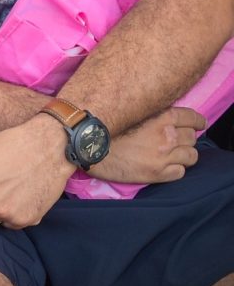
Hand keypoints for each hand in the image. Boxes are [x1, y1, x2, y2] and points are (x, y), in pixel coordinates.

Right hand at [89, 106, 204, 183]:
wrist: (88, 145)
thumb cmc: (105, 125)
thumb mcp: (129, 111)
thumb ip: (149, 111)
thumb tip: (161, 113)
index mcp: (161, 117)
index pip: (191, 118)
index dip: (197, 122)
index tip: (198, 124)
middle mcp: (167, 136)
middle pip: (192, 137)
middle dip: (186, 138)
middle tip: (176, 139)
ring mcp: (164, 156)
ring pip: (191, 156)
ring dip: (184, 154)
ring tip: (172, 153)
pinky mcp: (158, 173)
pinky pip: (181, 172)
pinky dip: (176, 169)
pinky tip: (164, 165)